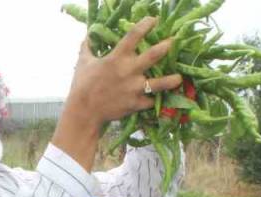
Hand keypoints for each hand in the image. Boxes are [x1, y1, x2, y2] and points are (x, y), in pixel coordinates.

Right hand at [65, 16, 183, 126]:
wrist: (83, 112)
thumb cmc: (82, 86)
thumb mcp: (83, 63)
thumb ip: (87, 48)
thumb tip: (88, 35)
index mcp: (116, 58)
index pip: (133, 35)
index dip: (145, 25)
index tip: (153, 20)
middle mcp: (128, 71)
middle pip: (154, 55)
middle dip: (166, 46)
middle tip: (173, 42)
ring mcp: (134, 88)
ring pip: (160, 82)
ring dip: (172, 80)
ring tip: (179, 77)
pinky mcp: (135, 103)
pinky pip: (150, 101)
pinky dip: (154, 100)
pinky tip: (158, 99)